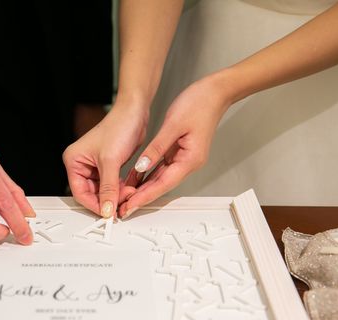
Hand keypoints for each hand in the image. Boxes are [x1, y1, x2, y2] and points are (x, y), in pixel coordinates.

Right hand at [63, 102, 147, 217]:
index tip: (108, 213)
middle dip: (107, 199)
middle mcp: (82, 164)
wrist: (134, 112)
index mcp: (74, 160)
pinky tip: (128, 190)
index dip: (94, 204)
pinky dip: (119, 189)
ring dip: (115, 195)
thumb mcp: (111, 161)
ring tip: (128, 194)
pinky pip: (111, 184)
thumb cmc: (118, 126)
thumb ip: (108, 188)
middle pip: (91, 193)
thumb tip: (106, 209)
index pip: (79, 192)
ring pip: (102, 190)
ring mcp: (95, 166)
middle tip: (121, 204)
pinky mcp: (108, 166)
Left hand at [118, 75, 232, 217]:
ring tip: (124, 198)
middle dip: (141, 197)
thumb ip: (156, 148)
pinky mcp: (180, 152)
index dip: (145, 197)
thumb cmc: (198, 104)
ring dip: (143, 189)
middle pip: (161, 185)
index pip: (163, 184)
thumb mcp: (173, 125)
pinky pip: (161, 168)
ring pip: (160, 178)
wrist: (214, 92)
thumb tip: (142, 167)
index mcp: (190, 159)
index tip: (130, 206)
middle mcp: (188, 163)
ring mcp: (184, 158)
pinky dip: (148, 174)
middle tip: (122, 208)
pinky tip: (134, 179)